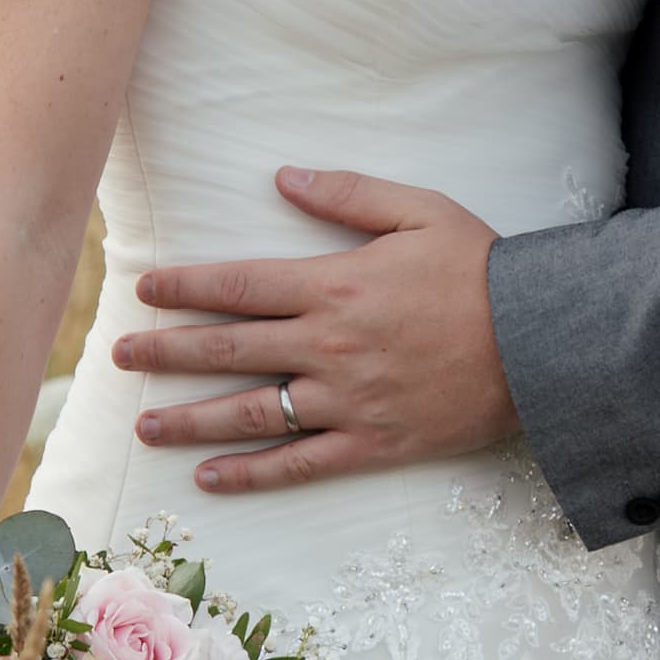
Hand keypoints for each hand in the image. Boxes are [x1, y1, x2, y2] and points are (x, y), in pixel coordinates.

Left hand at [114, 171, 515, 489]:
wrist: (541, 342)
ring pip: (249, 413)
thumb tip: (283, 179)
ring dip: (190, 421)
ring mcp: (347, 400)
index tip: (144, 290)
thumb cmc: (483, 269)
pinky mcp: (372, 443)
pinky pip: (298, 464)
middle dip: (166, 351)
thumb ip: (348, 195)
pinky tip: (208, 479)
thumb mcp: (420, 211)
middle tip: (117, 355)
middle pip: (228, 350)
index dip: (185, 288)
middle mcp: (329, 345)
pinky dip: (250, 475)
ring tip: (144, 425)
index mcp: (335, 285)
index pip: (238, 285)